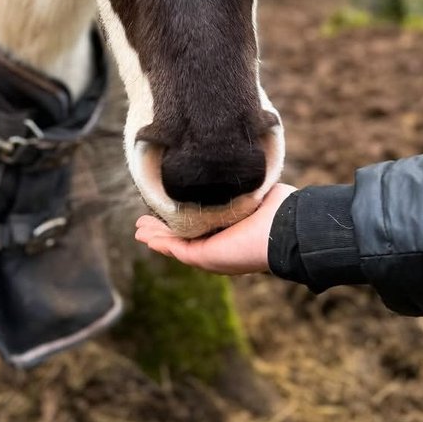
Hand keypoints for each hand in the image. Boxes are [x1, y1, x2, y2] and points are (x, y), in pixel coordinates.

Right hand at [134, 182, 296, 274]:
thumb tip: (225, 164)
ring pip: (175, 244)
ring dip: (156, 236)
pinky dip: (160, 243)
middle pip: (183, 237)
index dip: (181, 215)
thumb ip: (234, 183)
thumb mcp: (249, 189)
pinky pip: (176, 249)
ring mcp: (211, 252)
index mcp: (229, 227)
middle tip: (143, 221)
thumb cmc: (275, 207)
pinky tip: (146, 236)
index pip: (200, 223)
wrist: (283, 227)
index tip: (167, 204)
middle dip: (162, 230)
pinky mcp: (205, 256)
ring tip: (139, 229)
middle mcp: (219, 242)